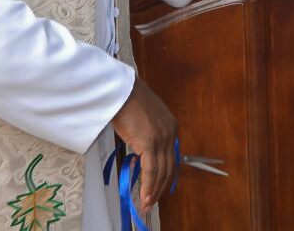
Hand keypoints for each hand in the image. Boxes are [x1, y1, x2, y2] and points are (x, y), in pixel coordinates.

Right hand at [110, 77, 177, 212]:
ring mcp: (161, 138)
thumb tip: (141, 153)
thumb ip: (147, 134)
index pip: (173, 157)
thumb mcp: (144, 118)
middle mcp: (170, 133)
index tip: (160, 187)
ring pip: (162, 172)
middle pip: (170, 168)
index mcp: (171, 126)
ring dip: (155, 191)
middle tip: (153, 201)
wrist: (121, 90)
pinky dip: (149, 186)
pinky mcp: (150, 142)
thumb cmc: (127, 100)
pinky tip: (146, 196)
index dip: (167, 175)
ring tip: (147, 204)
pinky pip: (151, 171)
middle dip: (162, 187)